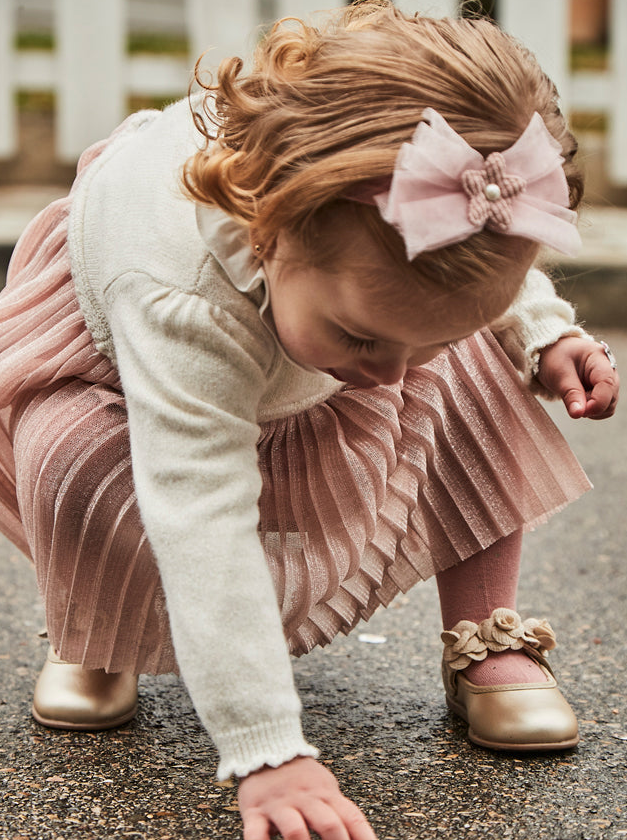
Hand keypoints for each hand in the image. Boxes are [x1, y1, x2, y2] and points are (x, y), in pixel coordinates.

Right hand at [238, 756, 377, 839]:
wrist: (266, 746)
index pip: (351, 817)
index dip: (364, 837)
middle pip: (328, 824)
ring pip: (295, 830)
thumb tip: (361, 836)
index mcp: (326, 794)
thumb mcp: (325, 787)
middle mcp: (306, 799)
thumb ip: (339, 810)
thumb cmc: (300, 776)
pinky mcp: (255, 811)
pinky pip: (256, 832)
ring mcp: (280, 805)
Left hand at [536, 336, 618, 419]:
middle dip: (591, 406)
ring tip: (573, 396)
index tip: (581, 411)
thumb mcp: (558, 373)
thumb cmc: (556, 357)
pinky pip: (602, 409)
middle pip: (611, 399)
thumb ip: (570, 393)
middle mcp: (610, 372)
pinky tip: (578, 400)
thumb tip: (578, 414)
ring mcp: (609, 383)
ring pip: (608, 407)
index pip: (608, 384)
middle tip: (571, 399)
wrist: (554, 353)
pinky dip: (590, 411)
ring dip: (591, 410)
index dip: (597, 402)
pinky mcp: (604, 393)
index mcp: (600, 360)